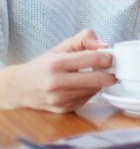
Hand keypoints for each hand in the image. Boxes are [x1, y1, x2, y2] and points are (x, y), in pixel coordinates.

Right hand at [0, 30, 114, 112]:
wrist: (20, 87)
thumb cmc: (44, 65)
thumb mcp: (61, 47)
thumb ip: (84, 39)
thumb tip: (104, 45)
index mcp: (57, 63)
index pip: (96, 59)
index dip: (108, 58)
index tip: (109, 57)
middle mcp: (56, 82)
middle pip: (99, 79)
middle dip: (111, 74)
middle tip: (110, 69)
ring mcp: (59, 99)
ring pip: (95, 90)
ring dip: (100, 83)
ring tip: (93, 75)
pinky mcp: (63, 109)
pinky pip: (87, 99)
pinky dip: (89, 92)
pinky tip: (82, 86)